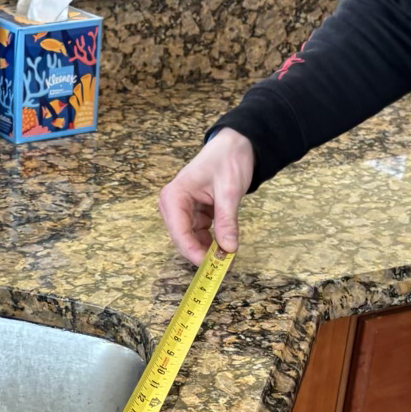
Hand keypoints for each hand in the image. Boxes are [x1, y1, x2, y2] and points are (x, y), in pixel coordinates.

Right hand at [159, 129, 254, 265]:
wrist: (236, 145)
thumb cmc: (228, 160)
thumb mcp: (230, 191)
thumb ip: (227, 221)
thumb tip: (228, 249)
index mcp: (174, 196)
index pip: (179, 233)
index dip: (194, 252)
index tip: (213, 266)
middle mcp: (173, 205)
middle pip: (183, 239)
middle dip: (201, 253)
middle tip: (224, 265)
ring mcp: (182, 210)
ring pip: (191, 239)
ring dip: (208, 249)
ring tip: (228, 256)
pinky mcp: (193, 213)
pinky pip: (200, 233)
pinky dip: (212, 241)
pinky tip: (225, 244)